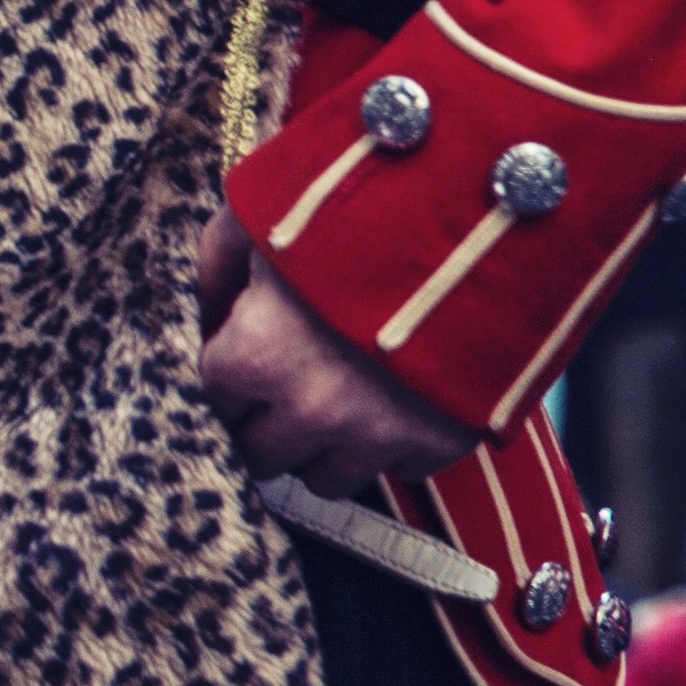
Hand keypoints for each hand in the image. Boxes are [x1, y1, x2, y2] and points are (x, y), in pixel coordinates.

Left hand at [195, 209, 471, 491]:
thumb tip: (207, 315)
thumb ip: (216, 266)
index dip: (232, 371)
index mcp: (252, 357)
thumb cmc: (351, 207)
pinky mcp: (441, 443)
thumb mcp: (258, 214)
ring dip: (326, 444)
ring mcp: (378, 435)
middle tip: (292, 382)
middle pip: (263, 454)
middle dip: (269, 420)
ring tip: (343, 396)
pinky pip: (400, 470)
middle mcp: (309, 410)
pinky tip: (399, 395)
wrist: (477, 219)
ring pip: (326, 478)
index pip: (216, 398)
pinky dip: (396, 442)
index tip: (252, 352)